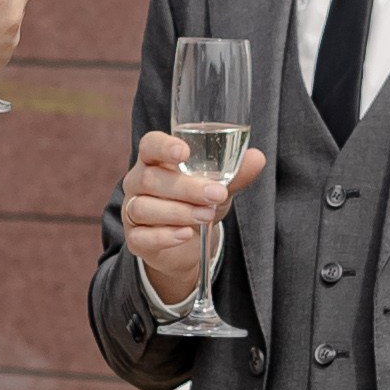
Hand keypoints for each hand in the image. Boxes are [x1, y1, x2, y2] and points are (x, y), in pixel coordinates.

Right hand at [118, 127, 267, 304]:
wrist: (188, 244)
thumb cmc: (198, 203)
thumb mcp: (218, 187)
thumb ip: (234, 174)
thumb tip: (257, 158)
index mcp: (155, 160)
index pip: (150, 145)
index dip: (163, 146)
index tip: (183, 152)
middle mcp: (138, 182)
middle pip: (151, 179)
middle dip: (186, 187)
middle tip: (216, 194)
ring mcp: (132, 211)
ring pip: (144, 207)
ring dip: (179, 211)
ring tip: (207, 215)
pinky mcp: (135, 239)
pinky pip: (142, 236)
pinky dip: (164, 236)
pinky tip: (185, 234)